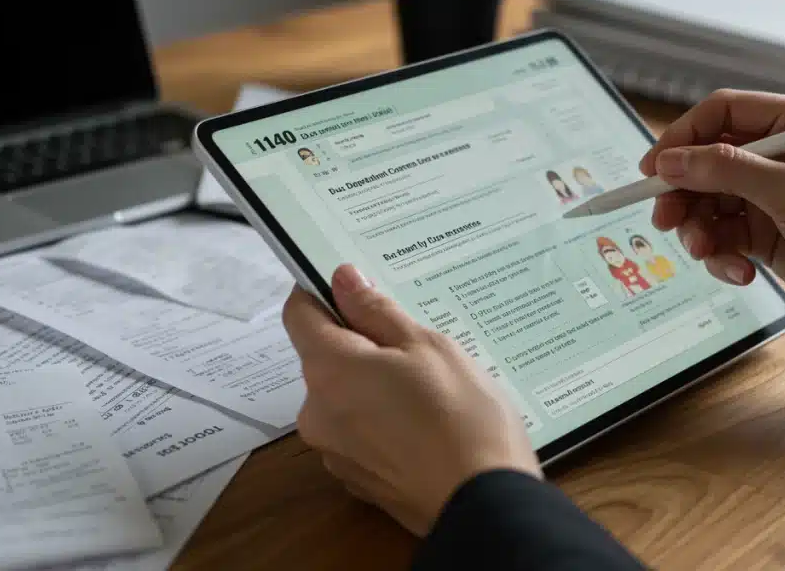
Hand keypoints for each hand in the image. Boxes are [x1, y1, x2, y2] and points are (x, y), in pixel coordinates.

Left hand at [282, 265, 540, 534]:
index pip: (300, 314)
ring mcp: (335, 452)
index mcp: (329, 370)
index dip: (322, 292)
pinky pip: (362, 433)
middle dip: (362, 344)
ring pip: (346, 398)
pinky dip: (385, 420)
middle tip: (417, 341)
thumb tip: (343, 279)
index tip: (356, 286)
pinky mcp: (358, 480)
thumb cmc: (462, 416)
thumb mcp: (427, 346)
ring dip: (376, 384)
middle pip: (326, 359)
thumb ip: (377, 312)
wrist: (484, 504)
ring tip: (432, 387)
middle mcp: (317, 412)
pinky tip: (428, 422)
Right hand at [640, 90, 784, 354]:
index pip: (721, 114)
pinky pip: (722, 236)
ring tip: (707, 251)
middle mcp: (780, 155)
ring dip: (699, 230)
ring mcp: (771, 195)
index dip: (682, 138)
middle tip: (666, 219)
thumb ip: (727, 172)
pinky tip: (742, 272)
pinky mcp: (766, 232)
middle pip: (705, 161)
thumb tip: (671, 162)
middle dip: (683, 192)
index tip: (653, 169)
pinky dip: (721, 255)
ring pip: (707, 203)